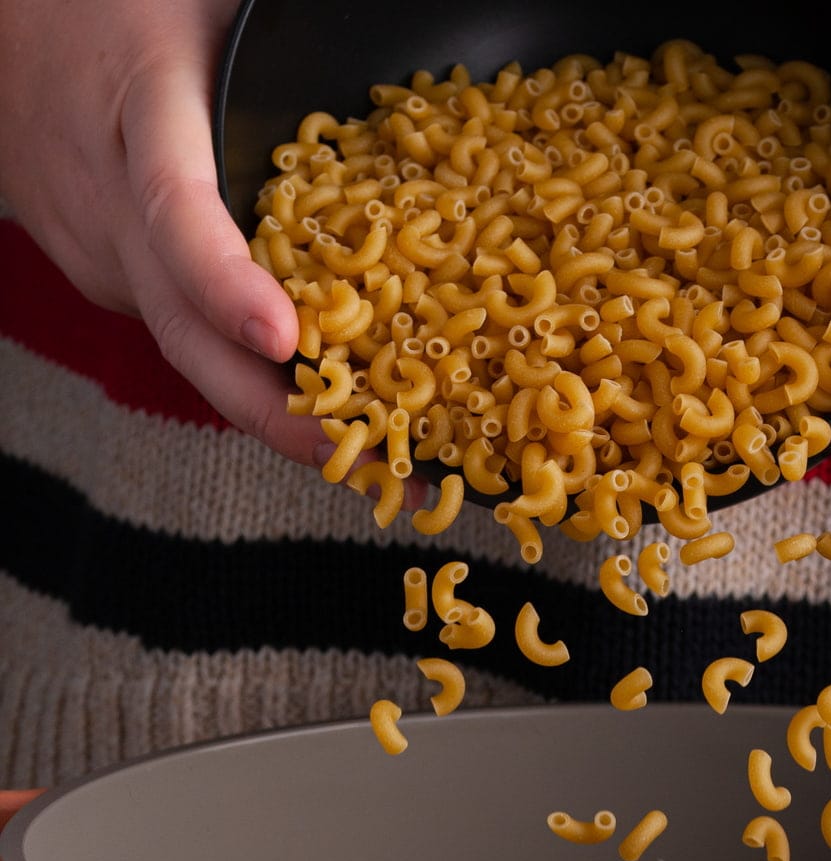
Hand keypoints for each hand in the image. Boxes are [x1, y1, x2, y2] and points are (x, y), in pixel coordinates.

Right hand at [0, 0, 325, 464]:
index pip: (176, 208)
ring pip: (182, 344)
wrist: (9, 22)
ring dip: (266, 405)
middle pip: (181, 327)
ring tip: (362, 450)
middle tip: (354, 458)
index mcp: (140, 111)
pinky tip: (308, 391)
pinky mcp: (101, 274)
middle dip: (267, 410)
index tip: (280, 338)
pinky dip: (239, 364)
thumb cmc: (128, 1)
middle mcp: (107, 200)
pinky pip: (178, 326)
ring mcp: (96, 249)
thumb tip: (404, 64)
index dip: (224, 282)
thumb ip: (286, 37)